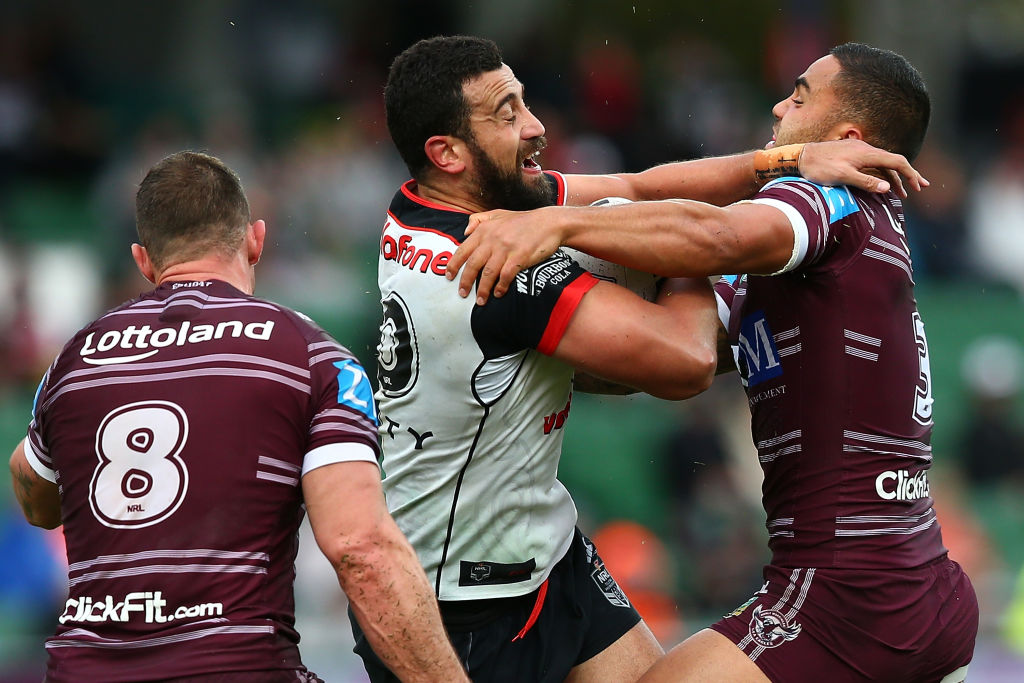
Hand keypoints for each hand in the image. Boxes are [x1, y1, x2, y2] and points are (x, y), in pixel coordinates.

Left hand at [446, 206, 563, 304]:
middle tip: (462, 294)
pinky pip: (505, 276)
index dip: (454, 265)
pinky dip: (500, 287)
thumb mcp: (498, 213)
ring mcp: (506, 248)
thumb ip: (479, 220)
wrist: (549, 222)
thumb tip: (464, 232)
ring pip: (488, 273)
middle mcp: (492, 239)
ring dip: (482, 289)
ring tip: (480, 301)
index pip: (463, 250)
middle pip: (473, 264)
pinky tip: (498, 293)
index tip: (448, 277)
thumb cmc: (523, 220)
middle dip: (465, 282)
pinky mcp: (519, 257)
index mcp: (485, 230)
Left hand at [799, 139, 928, 196]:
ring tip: (902, 193)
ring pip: (882, 164)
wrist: (799, 157)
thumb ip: (866, 182)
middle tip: (921, 188)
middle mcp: (866, 149)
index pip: (897, 162)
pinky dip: (881, 175)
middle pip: (893, 162)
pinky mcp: (850, 155)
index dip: (910, 174)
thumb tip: (888, 188)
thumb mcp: (843, 176)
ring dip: (893, 178)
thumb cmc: (819, 168)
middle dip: (908, 175)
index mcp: (867, 153)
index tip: (919, 187)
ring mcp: (858, 151)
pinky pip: (872, 165)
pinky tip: (882, 184)